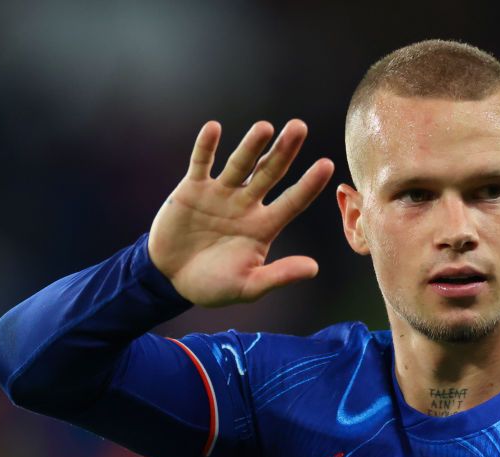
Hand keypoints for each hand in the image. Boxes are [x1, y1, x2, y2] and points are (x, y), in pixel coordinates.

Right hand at [147, 119, 333, 306]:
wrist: (171, 279)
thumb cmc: (213, 286)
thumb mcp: (248, 287)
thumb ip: (278, 275)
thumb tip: (314, 269)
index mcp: (264, 226)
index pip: (292, 201)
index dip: (309, 184)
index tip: (327, 165)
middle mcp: (246, 204)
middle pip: (269, 173)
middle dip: (284, 151)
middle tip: (299, 127)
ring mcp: (220, 193)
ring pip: (239, 164)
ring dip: (251, 145)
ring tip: (265, 127)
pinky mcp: (192, 189)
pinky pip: (201, 163)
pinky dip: (206, 147)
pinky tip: (213, 128)